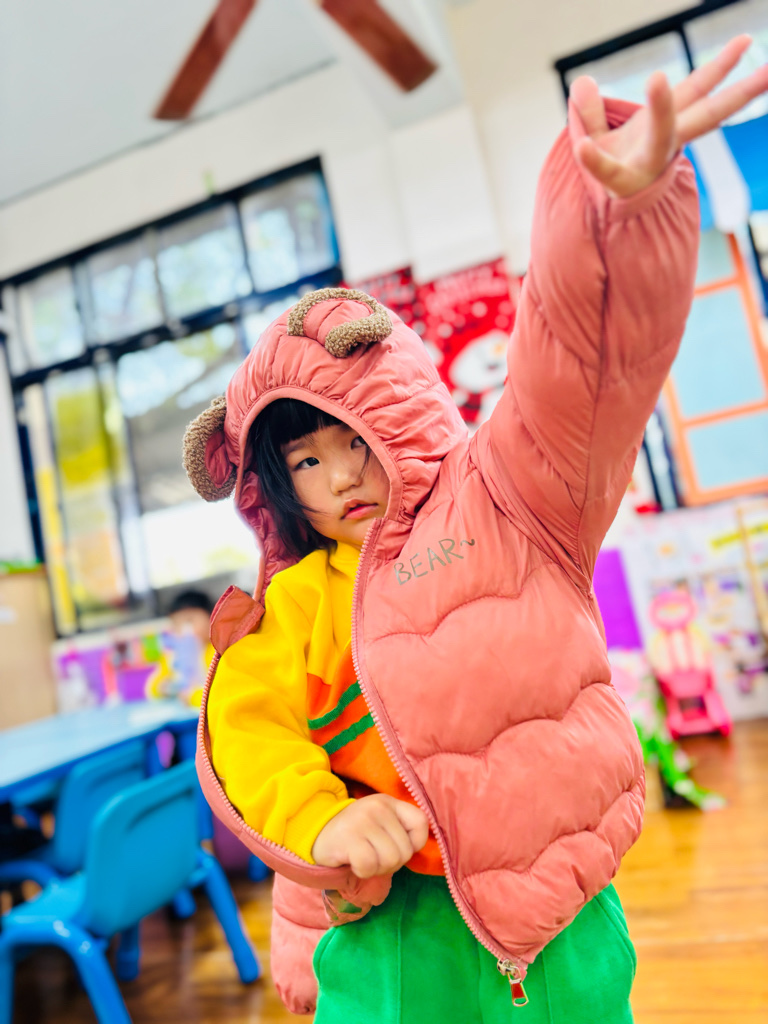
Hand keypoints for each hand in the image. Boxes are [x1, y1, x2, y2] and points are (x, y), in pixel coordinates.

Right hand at [311, 794, 428, 878]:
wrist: (315, 834)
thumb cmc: (354, 834)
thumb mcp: (379, 823)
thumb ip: (399, 831)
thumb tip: (416, 849)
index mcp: (389, 802)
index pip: (421, 822)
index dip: (415, 843)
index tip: (396, 846)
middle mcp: (378, 807)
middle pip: (405, 851)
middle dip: (392, 863)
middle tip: (373, 856)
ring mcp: (363, 821)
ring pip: (390, 860)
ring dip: (377, 869)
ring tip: (363, 859)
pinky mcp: (349, 838)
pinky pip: (369, 866)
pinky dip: (362, 872)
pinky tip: (353, 862)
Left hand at [571, 35, 767, 197]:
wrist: (603, 215)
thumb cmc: (611, 172)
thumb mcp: (600, 136)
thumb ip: (591, 111)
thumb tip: (581, 82)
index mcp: (666, 125)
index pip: (697, 91)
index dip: (720, 67)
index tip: (745, 41)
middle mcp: (665, 143)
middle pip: (706, 114)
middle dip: (738, 95)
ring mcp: (646, 162)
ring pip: (660, 134)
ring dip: (660, 108)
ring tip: (657, 77)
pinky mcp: (619, 183)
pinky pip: (604, 169)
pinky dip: (592, 159)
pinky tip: (581, 147)